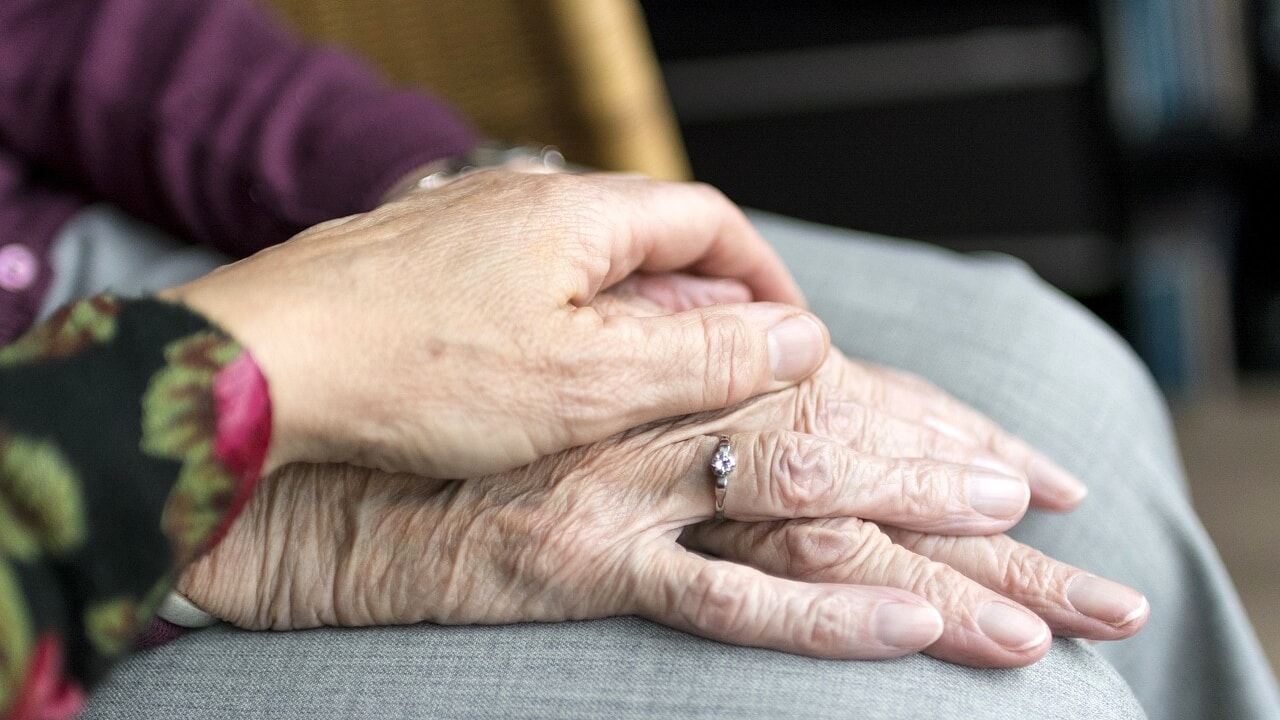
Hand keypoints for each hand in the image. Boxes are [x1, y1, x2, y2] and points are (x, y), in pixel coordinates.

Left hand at [160, 171, 824, 476]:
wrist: (261, 366)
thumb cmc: (417, 371)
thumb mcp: (588, 381)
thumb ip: (702, 357)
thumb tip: (800, 338)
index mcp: (579, 213)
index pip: (709, 220)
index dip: (762, 277)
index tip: (788, 333)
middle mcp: (523, 198)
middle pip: (648, 235)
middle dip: (701, 300)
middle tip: (722, 371)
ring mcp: (465, 223)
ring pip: (581, 260)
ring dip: (631, 313)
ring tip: (640, 383)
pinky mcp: (418, 260)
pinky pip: (519, 279)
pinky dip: (560, 321)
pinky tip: (542, 375)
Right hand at [179, 349, 1137, 667]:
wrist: (327, 469)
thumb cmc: (449, 423)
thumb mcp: (564, 393)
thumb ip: (653, 385)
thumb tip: (734, 379)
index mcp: (666, 372)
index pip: (834, 392)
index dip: (930, 425)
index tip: (1020, 461)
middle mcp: (662, 414)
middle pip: (847, 444)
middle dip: (963, 484)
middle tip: (1062, 518)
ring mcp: (631, 487)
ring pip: (811, 505)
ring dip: (930, 548)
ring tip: (1037, 602)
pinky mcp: (587, 559)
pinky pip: (725, 593)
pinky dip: (824, 611)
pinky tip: (909, 626)